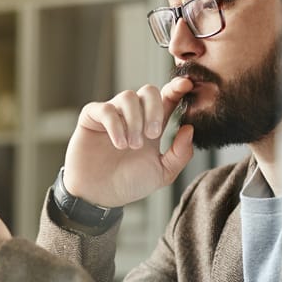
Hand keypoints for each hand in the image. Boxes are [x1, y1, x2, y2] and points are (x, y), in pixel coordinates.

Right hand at [63, 77, 195, 206]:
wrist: (99, 196)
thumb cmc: (129, 183)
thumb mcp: (162, 173)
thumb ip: (180, 154)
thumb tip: (189, 128)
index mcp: (152, 124)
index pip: (167, 98)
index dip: (176, 88)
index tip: (186, 85)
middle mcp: (133, 115)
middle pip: (149, 91)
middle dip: (155, 109)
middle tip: (153, 135)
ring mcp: (113, 114)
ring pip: (128, 97)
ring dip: (135, 121)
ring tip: (133, 145)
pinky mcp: (92, 118)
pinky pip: (105, 109)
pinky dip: (115, 125)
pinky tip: (119, 144)